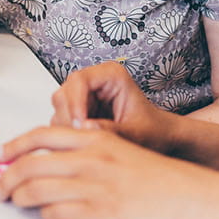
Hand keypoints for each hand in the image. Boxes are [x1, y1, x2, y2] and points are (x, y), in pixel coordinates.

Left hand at [0, 125, 218, 218]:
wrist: (194, 196)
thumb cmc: (158, 177)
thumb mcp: (120, 148)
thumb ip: (88, 148)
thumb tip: (51, 157)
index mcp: (95, 139)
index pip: (39, 135)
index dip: (13, 147)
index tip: (0, 157)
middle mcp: (91, 158)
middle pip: (29, 164)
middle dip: (5, 178)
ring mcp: (95, 186)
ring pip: (36, 189)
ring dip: (18, 197)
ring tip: (14, 202)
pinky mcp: (102, 213)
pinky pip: (56, 213)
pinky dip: (44, 214)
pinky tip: (45, 214)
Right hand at [50, 62, 176, 152]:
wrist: (158, 138)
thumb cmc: (153, 130)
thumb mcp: (137, 133)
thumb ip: (113, 130)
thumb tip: (84, 129)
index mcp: (111, 75)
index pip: (80, 80)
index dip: (75, 102)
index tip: (80, 125)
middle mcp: (94, 81)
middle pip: (65, 93)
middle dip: (71, 118)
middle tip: (82, 139)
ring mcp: (83, 96)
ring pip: (59, 108)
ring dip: (68, 128)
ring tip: (88, 143)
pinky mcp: (77, 111)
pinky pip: (61, 121)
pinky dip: (68, 134)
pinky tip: (86, 144)